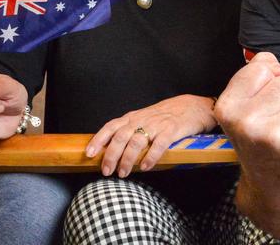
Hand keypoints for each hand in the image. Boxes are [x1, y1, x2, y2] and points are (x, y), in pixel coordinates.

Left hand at [86, 95, 215, 176]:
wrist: (190, 107)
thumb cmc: (164, 116)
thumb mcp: (143, 120)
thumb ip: (129, 132)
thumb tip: (110, 151)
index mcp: (132, 118)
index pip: (110, 127)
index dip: (98, 140)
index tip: (89, 154)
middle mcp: (141, 120)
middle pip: (120, 136)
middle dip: (111, 155)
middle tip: (106, 171)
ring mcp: (156, 125)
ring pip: (136, 141)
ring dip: (128, 159)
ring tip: (123, 173)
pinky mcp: (171, 130)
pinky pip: (159, 144)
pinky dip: (150, 157)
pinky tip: (145, 167)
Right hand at [214, 53, 279, 198]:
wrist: (272, 186)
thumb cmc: (260, 138)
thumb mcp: (243, 105)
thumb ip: (257, 72)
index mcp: (228, 108)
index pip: (261, 69)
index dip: (267, 82)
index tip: (263, 103)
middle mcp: (249, 124)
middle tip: (277, 123)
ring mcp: (278, 138)